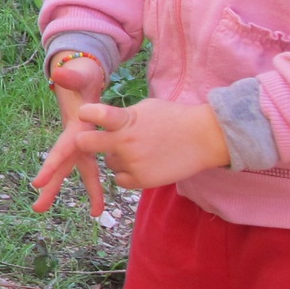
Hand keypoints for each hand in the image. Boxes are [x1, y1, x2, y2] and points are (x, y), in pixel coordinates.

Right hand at [30, 54, 107, 214]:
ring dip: (86, 192)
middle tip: (37, 209)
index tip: (37, 183)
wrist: (83, 79)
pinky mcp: (90, 145)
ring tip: (93, 214)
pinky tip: (100, 206)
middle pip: (62, 166)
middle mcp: (74, 139)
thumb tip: (59, 73)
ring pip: (81, 172)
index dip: (49, 165)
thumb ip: (71, 76)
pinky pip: (94, 169)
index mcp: (73, 128)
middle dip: (51, 188)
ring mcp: (82, 143)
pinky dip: (96, 187)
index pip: (59, 149)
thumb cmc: (79, 77)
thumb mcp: (78, 76)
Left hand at [73, 98, 227, 192]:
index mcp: (126, 120)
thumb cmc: (173, 119)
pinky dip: (127, 174)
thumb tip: (99, 118)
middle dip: (85, 141)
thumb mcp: (146, 108)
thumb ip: (122, 115)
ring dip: (117, 158)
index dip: (86, 114)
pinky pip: (120, 179)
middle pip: (85, 143)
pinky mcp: (142, 180)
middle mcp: (126, 142)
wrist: (205, 138)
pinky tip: (143, 164)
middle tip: (92, 140)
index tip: (85, 114)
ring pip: (108, 162)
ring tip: (140, 150)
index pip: (95, 114)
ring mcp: (133, 163)